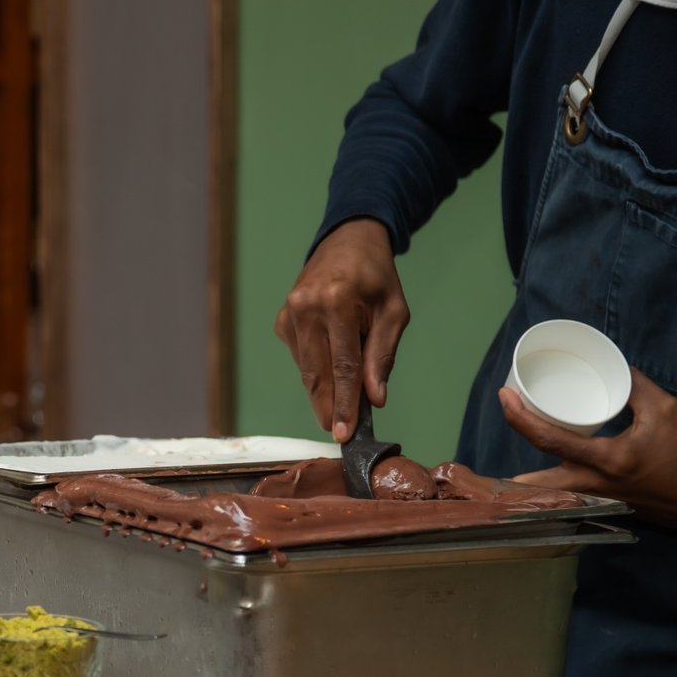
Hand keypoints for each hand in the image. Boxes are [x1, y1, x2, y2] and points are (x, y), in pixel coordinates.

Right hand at [274, 218, 408, 441]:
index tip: (345, 432)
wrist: (347, 242)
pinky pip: (300, 357)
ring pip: (306, 369)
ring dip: (323, 391)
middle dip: (328, 407)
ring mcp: (289, 313)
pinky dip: (316, 370)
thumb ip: (383, 354)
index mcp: (336, 300)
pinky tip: (331, 368)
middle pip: (317, 372)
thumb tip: (374, 398)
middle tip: (338, 434)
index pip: (342, 364)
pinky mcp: (282, 320)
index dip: (345, 402)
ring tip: (341, 406)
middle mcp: (305, 306)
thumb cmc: (375, 277)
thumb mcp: (394, 311)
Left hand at [499, 367, 676, 537]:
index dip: (518, 417)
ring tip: (493, 473)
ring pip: (544, 496)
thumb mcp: (665, 411)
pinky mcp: (600, 505)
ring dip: (519, 486)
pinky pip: (561, 498)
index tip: (503, 397)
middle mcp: (592, 484)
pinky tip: (533, 481)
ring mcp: (594, 499)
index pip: (548, 439)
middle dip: (502, 475)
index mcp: (605, 459)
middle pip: (532, 483)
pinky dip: (543, 491)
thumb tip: (614, 366)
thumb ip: (635, 387)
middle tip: (481, 459)